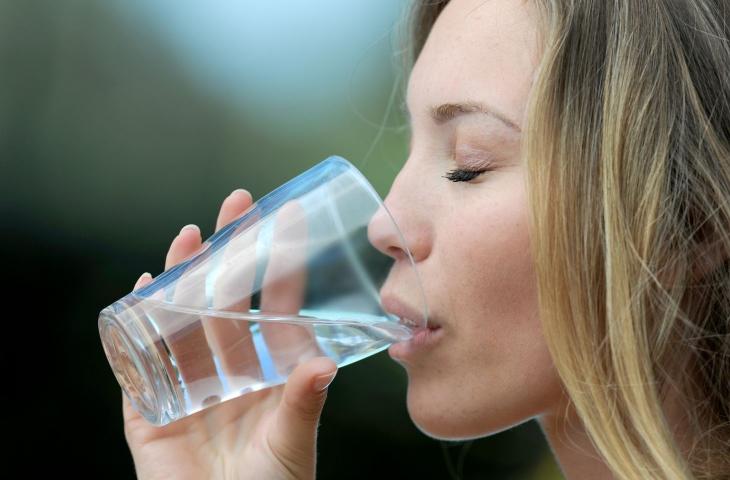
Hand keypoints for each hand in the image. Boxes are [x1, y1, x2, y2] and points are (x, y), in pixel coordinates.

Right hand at [122, 189, 337, 479]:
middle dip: (230, 252)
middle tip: (239, 205)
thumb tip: (323, 362)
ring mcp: (191, 383)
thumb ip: (304, 401)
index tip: (289, 221)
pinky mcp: (152, 407)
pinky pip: (142, 360)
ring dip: (184, 277)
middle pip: (226, 299)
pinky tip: (142, 292)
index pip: (275, 306)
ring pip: (184, 318)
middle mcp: (230, 369)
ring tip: (189, 236)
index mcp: (268, 372)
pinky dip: (138, 326)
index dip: (280, 265)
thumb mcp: (292, 441)